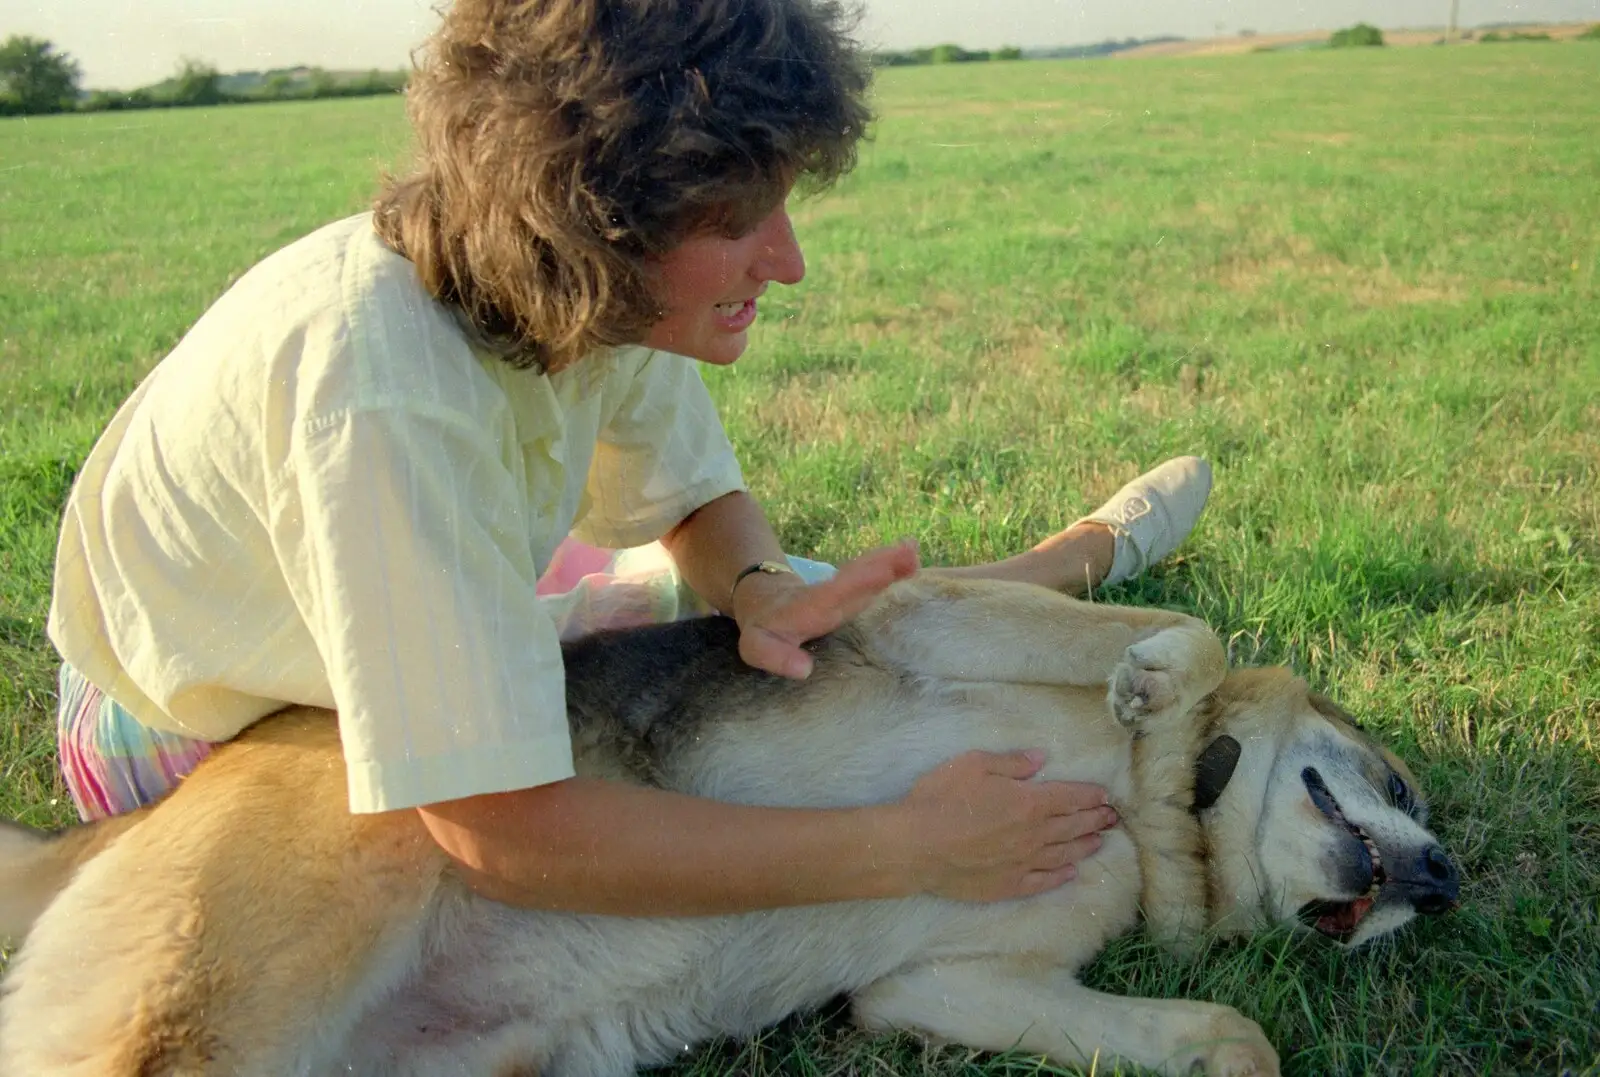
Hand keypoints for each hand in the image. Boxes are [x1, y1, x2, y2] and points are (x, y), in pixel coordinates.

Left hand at [733, 540, 918, 678]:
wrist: (765, 603)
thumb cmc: (763, 631)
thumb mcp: (756, 648)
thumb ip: (776, 657)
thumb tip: (804, 669)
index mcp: (807, 608)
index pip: (831, 595)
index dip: (854, 584)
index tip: (879, 574)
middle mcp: (827, 594)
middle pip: (853, 578)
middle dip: (878, 567)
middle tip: (907, 556)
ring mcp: (841, 591)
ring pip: (865, 573)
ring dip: (890, 563)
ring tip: (914, 551)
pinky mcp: (852, 592)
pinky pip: (873, 578)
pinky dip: (893, 568)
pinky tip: (913, 558)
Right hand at [892, 749, 1116, 902]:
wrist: (917, 846)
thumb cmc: (941, 799)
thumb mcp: (973, 765)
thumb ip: (1011, 763)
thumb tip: (1041, 759)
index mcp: (1029, 801)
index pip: (1070, 797)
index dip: (1090, 796)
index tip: (1105, 796)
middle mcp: (1034, 834)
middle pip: (1072, 826)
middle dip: (1095, 820)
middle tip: (1112, 819)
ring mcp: (1024, 863)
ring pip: (1064, 854)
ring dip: (1085, 846)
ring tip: (1100, 842)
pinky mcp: (1009, 885)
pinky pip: (1044, 881)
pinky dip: (1061, 876)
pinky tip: (1071, 873)